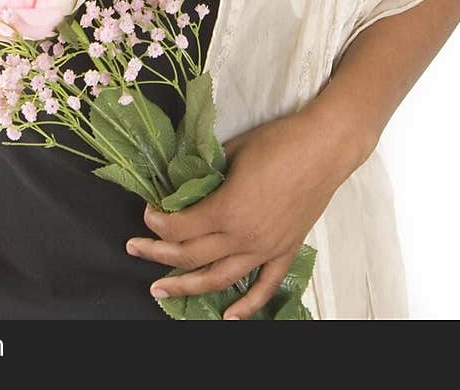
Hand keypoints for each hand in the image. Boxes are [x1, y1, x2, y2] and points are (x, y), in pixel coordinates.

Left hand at [124, 102, 358, 318]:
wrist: (324, 147)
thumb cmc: (278, 142)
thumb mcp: (232, 150)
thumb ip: (206, 172)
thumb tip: (183, 181)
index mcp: (227, 210)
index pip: (179, 228)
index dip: (157, 222)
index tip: (148, 211)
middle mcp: (243, 237)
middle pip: (190, 256)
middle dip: (157, 254)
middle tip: (134, 249)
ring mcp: (266, 249)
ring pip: (219, 279)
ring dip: (186, 287)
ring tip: (159, 290)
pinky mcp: (285, 251)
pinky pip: (264, 287)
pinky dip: (246, 307)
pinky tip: (228, 318)